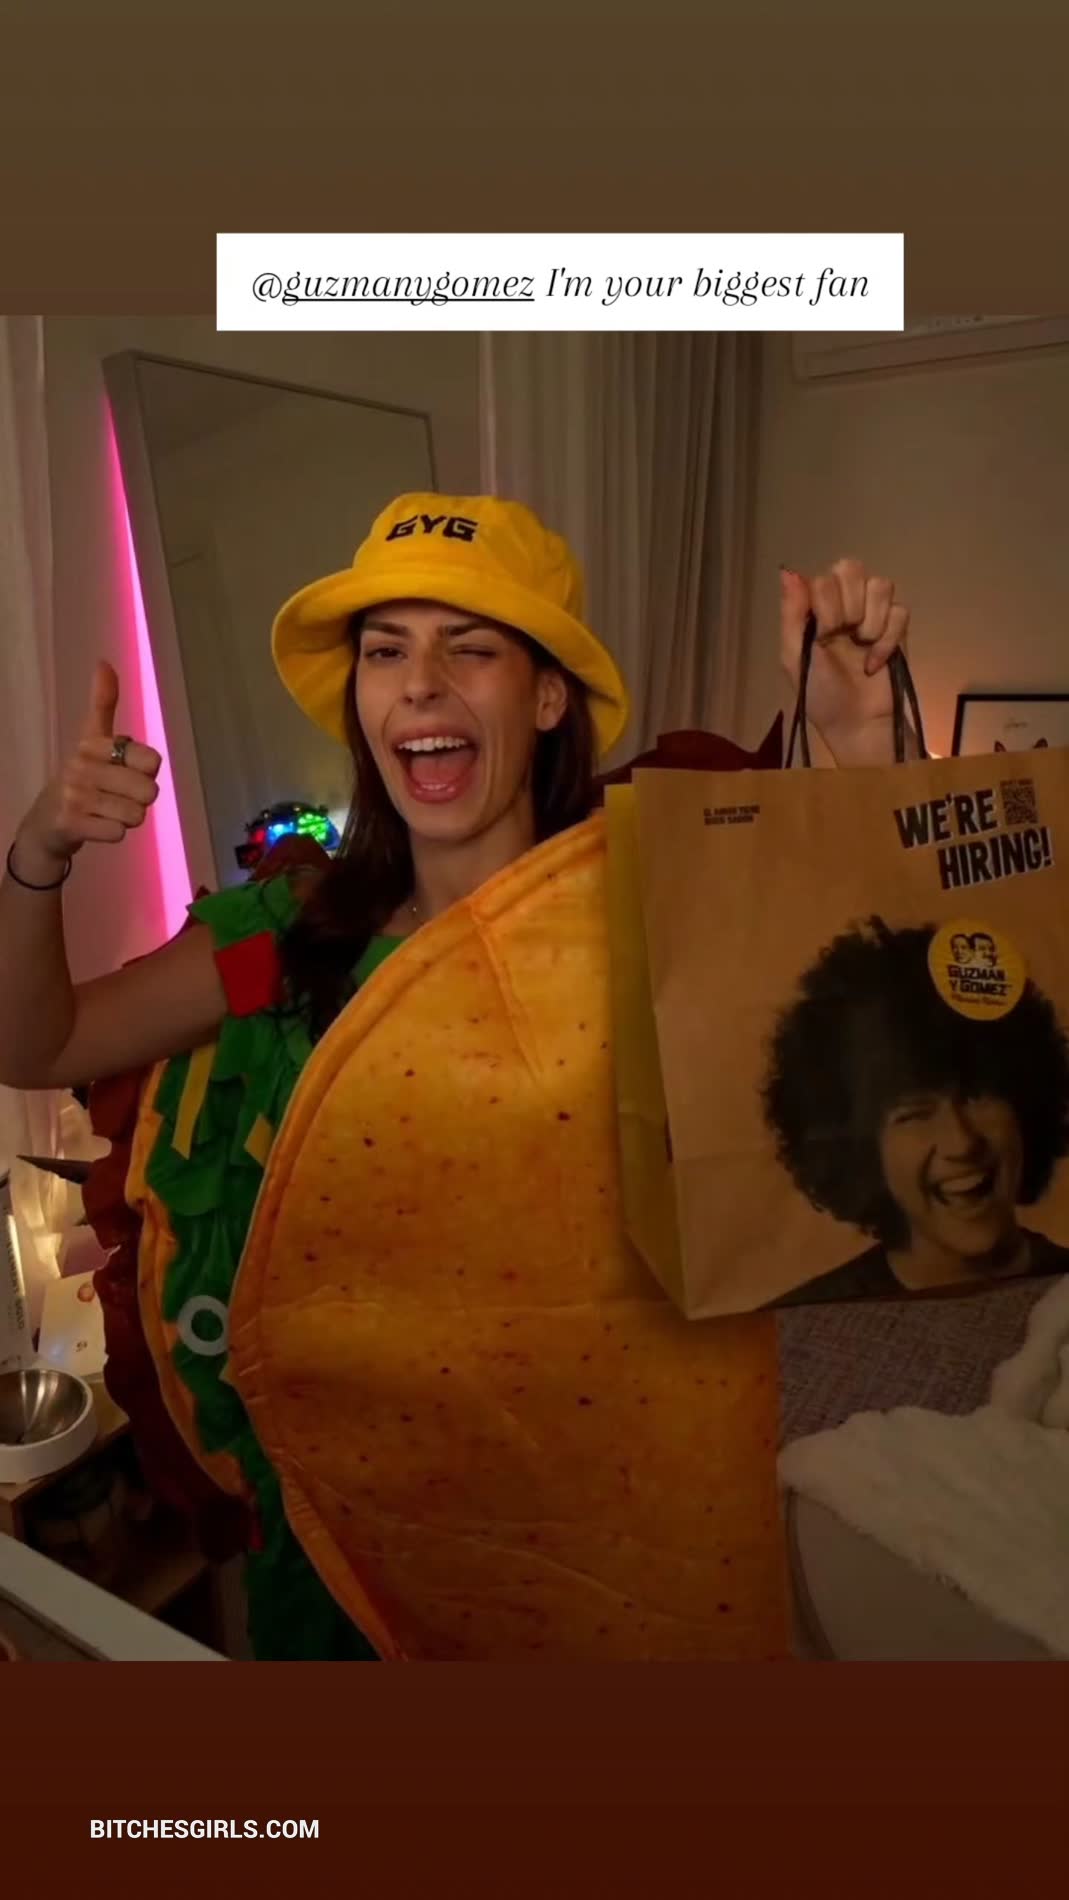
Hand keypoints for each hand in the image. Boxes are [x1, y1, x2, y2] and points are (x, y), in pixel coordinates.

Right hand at [14, 663, 161, 872]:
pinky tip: (97, 826)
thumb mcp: (90, 741)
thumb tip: (104, 662)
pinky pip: (118, 833)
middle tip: (118, 797)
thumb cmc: (80, 780)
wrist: (45, 823)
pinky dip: (113, 833)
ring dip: (127, 818)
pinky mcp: (71, 823)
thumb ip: (102, 704)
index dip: (147, 771)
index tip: (127, 771)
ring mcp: (75, 795)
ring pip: (136, 814)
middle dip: (139, 800)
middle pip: (148, 791)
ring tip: (106, 812)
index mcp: (93, 744)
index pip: (151, 759)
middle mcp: (82, 766)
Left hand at [780, 558, 912, 765]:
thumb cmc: (820, 695)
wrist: (857, 725)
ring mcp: (873, 614)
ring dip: (870, 620)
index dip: (827, 602)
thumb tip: (788, 572)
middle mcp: (844, 603)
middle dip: (848, 606)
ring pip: (880, 585)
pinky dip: (888, 639)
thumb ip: (792, 615)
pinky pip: (900, 611)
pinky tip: (876, 662)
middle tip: (844, 636)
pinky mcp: (898, 629)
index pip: (824, 576)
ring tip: (861, 647)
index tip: (825, 634)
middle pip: (851, 568)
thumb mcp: (795, 658)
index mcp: (816, 608)